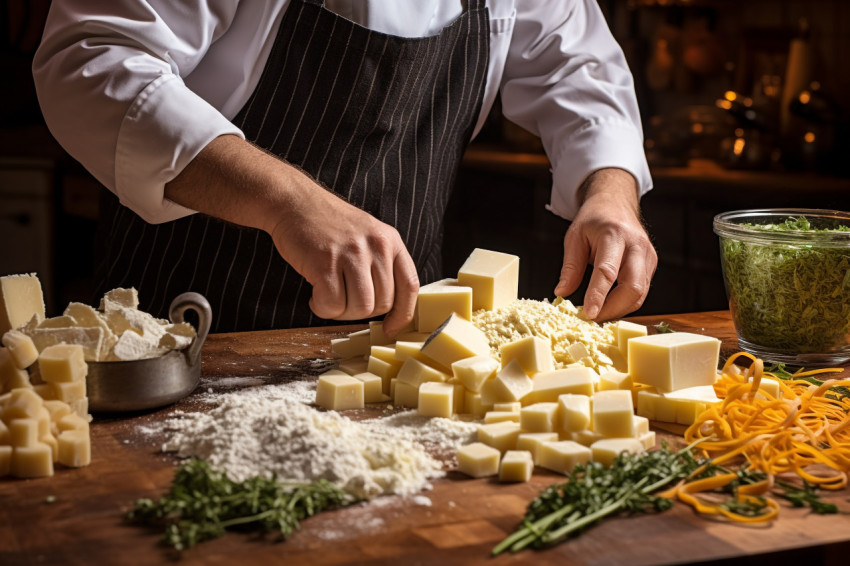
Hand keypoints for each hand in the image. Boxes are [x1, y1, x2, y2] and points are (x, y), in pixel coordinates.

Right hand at [268, 181, 418, 335]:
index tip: (391, 329)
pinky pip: (332, 305)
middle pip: (382, 304)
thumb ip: (381, 265)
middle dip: (360, 311)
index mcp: (390, 241)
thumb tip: (389, 309)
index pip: (409, 286)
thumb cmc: (329, 226)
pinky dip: (321, 307)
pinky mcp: (325, 262)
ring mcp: (351, 253)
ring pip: (359, 308)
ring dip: (341, 311)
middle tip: (342, 298)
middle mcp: (376, 245)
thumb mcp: (367, 236)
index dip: (402, 315)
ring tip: (328, 295)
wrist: (294, 202)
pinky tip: (314, 294)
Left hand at [553, 168, 656, 320]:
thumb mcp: (574, 237)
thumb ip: (570, 267)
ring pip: (640, 294)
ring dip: (619, 309)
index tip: (588, 314)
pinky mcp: (651, 265)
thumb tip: (562, 294)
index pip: (608, 271)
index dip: (598, 295)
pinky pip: (641, 291)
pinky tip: (609, 307)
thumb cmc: (594, 219)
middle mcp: (636, 246)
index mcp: (614, 234)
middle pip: (633, 287)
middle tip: (591, 319)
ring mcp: (648, 256)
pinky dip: (625, 303)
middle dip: (613, 309)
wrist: (617, 203)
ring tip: (598, 315)